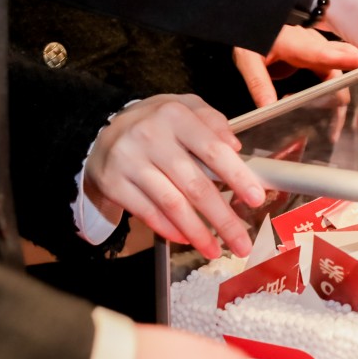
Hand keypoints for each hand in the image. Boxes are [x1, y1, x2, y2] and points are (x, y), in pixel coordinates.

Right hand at [83, 95, 263, 258]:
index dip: (237, 176)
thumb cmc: (154, 124)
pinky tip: (187, 239)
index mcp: (175, 115)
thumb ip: (212, 122)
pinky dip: (170, 230)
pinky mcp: (114, 183)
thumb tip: (235, 146)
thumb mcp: (183, 108)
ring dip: (198, 233)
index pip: (213, 150)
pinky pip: (149, 213)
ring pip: (172, 205)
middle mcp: (151, 136)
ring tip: (216, 250)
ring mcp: (130, 161)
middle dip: (223, 219)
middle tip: (243, 242)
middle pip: (195, 185)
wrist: (101, 131)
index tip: (256, 199)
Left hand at [233, 26, 357, 107]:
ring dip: (347, 90)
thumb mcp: (247, 59)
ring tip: (343, 122)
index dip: (351, 60)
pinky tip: (339, 107)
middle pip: (345, 60)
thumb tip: (269, 108)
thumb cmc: (250, 34)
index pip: (328, 54)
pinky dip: (342, 86)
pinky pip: (335, 71)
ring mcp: (317, 49)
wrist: (251, 19)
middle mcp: (313, 44)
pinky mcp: (317, 56)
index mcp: (298, 43)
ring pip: (342, 70)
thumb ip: (259, 83)